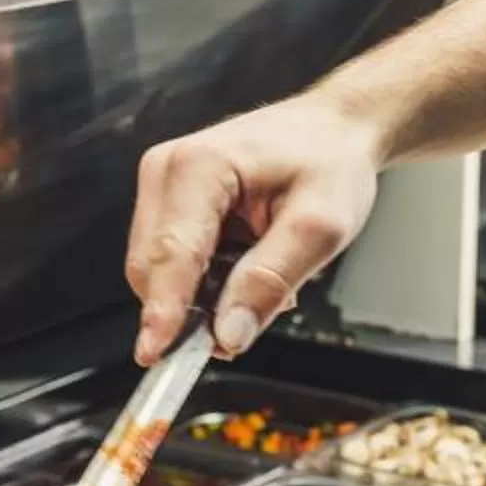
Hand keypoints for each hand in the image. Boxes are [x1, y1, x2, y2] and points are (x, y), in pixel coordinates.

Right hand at [129, 94, 384, 362]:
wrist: (332, 129)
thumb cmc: (329, 163)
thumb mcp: (321, 227)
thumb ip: (271, 281)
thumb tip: (227, 335)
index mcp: (200, 166)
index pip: (172, 254)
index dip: (164, 311)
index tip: (155, 355)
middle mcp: (166, 169)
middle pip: (153, 269)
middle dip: (194, 308)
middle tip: (259, 311)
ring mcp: (162, 183)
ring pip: (159, 272)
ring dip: (204, 294)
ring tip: (263, 272)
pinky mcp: (167, 200)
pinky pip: (171, 262)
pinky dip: (205, 279)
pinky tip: (245, 263)